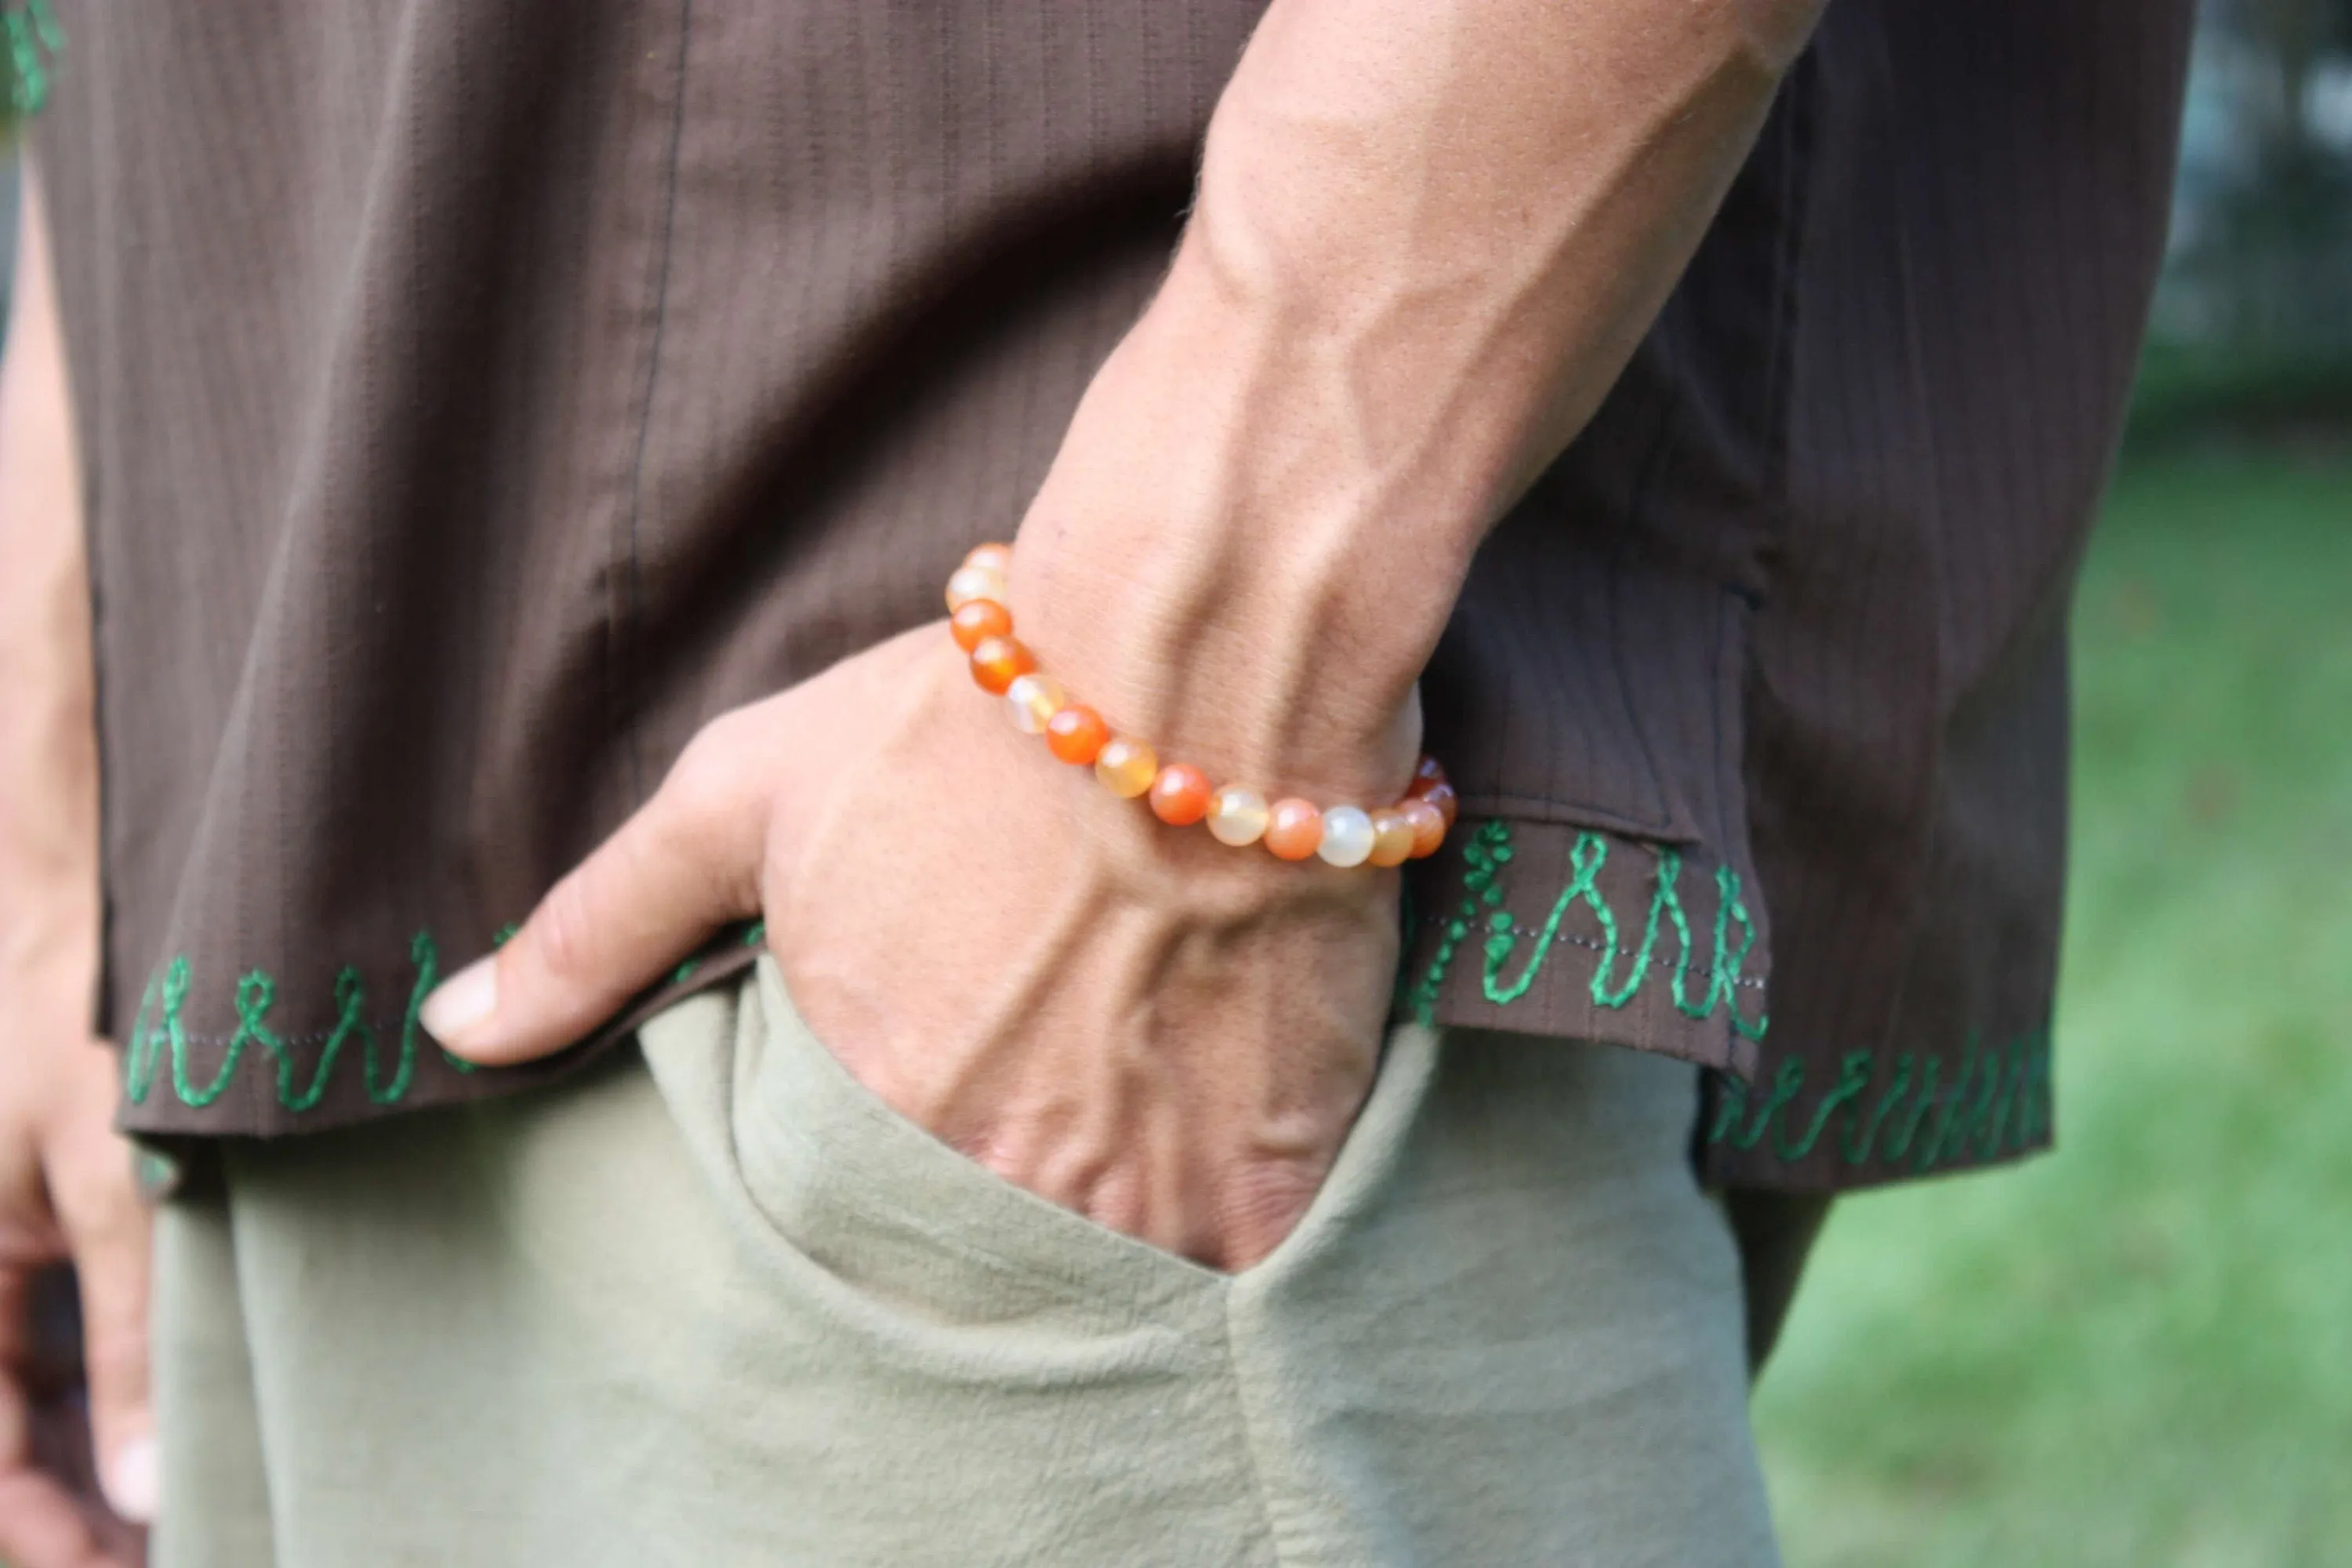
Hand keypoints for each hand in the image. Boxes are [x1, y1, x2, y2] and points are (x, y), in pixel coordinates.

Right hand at [0, 977, 152, 1566]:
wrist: (83, 910)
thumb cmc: (88, 1026)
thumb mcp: (113, 1185)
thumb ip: (128, 1332)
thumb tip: (144, 1484)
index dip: (40, 1532)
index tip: (119, 1566)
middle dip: (60, 1508)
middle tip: (155, 1548)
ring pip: (17, 1394)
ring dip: (76, 1457)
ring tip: (171, 1506)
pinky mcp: (29, 1221)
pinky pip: (41, 1336)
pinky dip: (91, 1387)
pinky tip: (162, 1418)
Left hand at [425, 625, 1402, 1268]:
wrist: (1199, 670)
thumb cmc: (962, 722)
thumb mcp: (741, 795)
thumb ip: (596, 926)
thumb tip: (458, 1027)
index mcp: (865, 1111)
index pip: (836, 1229)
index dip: (881, 1173)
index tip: (923, 1103)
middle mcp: (998, 1181)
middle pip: (973, 1264)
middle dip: (990, 1203)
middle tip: (1032, 1091)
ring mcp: (1144, 1194)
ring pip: (1102, 1280)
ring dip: (1104, 1221)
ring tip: (1119, 1105)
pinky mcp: (1268, 1179)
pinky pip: (1237, 1273)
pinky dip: (1219, 1228)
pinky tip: (1212, 1131)